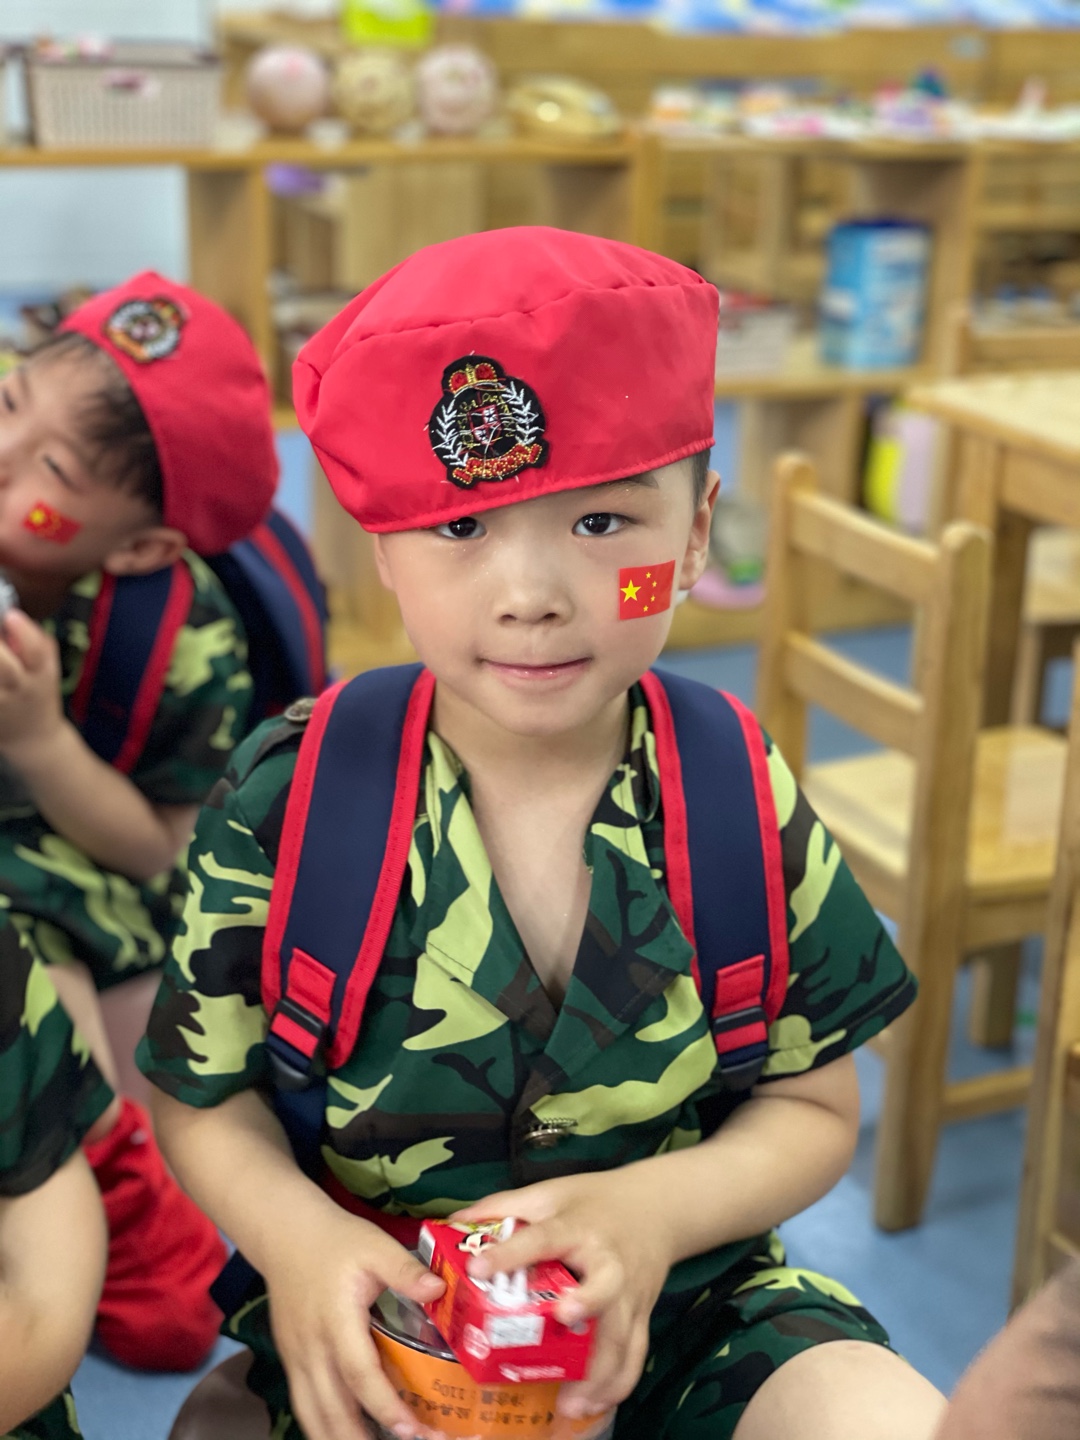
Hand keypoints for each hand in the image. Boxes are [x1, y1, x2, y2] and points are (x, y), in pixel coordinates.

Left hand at [0, 611, 63, 760]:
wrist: (33, 739)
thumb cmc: (37, 694)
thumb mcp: (47, 668)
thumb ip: (35, 641)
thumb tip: (10, 613)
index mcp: (41, 673)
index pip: (36, 651)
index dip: (24, 632)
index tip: (11, 615)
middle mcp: (20, 688)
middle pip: (3, 667)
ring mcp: (0, 704)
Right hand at [262, 1208, 445, 1439]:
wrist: (285, 1233)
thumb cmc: (335, 1239)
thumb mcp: (374, 1245)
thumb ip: (405, 1270)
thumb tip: (440, 1289)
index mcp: (336, 1321)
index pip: (360, 1375)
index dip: (385, 1407)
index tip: (412, 1430)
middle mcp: (311, 1347)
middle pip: (332, 1410)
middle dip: (363, 1439)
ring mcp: (296, 1357)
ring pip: (313, 1414)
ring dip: (340, 1438)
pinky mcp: (290, 1359)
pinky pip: (303, 1404)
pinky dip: (322, 1425)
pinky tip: (344, 1433)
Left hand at [454, 1169, 675, 1420]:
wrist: (657, 1208)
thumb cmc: (595, 1201)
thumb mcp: (550, 1193)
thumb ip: (503, 1206)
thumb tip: (453, 1221)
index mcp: (578, 1227)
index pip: (543, 1238)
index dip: (511, 1252)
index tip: (478, 1267)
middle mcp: (609, 1262)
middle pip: (604, 1286)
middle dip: (587, 1303)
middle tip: (562, 1319)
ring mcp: (630, 1293)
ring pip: (621, 1335)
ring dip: (599, 1372)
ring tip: (569, 1406)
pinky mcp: (642, 1315)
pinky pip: (634, 1356)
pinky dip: (617, 1385)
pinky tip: (593, 1408)